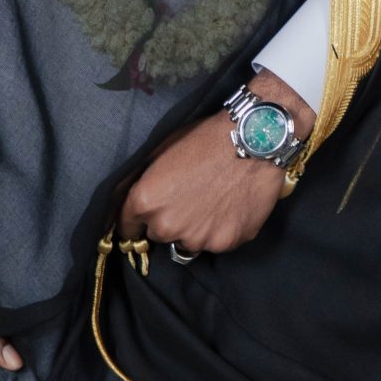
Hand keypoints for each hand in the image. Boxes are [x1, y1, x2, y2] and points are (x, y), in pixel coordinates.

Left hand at [117, 70, 310, 257]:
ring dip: (197, 228)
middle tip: (192, 198)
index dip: (138, 220)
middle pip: (160, 235)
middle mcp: (166, 226)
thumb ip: (139, 184)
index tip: (150, 214)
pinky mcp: (226, 242)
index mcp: (145, 202)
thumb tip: (125, 206)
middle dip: (170, 221)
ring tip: (216, 201)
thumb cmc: (208, 138)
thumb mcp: (161, 151)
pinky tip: (233, 206)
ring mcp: (197, 238)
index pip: (127, 228)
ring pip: (190, 241)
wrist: (255, 138)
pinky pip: (218, 242)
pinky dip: (223, 230)